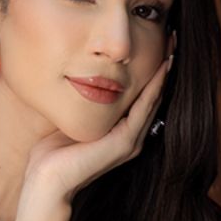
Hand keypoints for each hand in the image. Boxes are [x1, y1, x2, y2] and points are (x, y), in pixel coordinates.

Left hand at [23, 52, 171, 203]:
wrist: (47, 181)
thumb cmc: (51, 153)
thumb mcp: (72, 119)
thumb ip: (83, 103)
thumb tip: (78, 77)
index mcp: (120, 133)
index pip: (141, 97)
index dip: (151, 72)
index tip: (158, 44)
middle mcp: (130, 137)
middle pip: (153, 96)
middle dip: (163, 67)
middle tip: (173, 38)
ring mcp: (130, 141)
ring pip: (154, 100)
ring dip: (164, 74)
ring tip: (173, 47)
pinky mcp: (125, 142)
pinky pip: (144, 108)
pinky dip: (154, 87)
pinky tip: (162, 67)